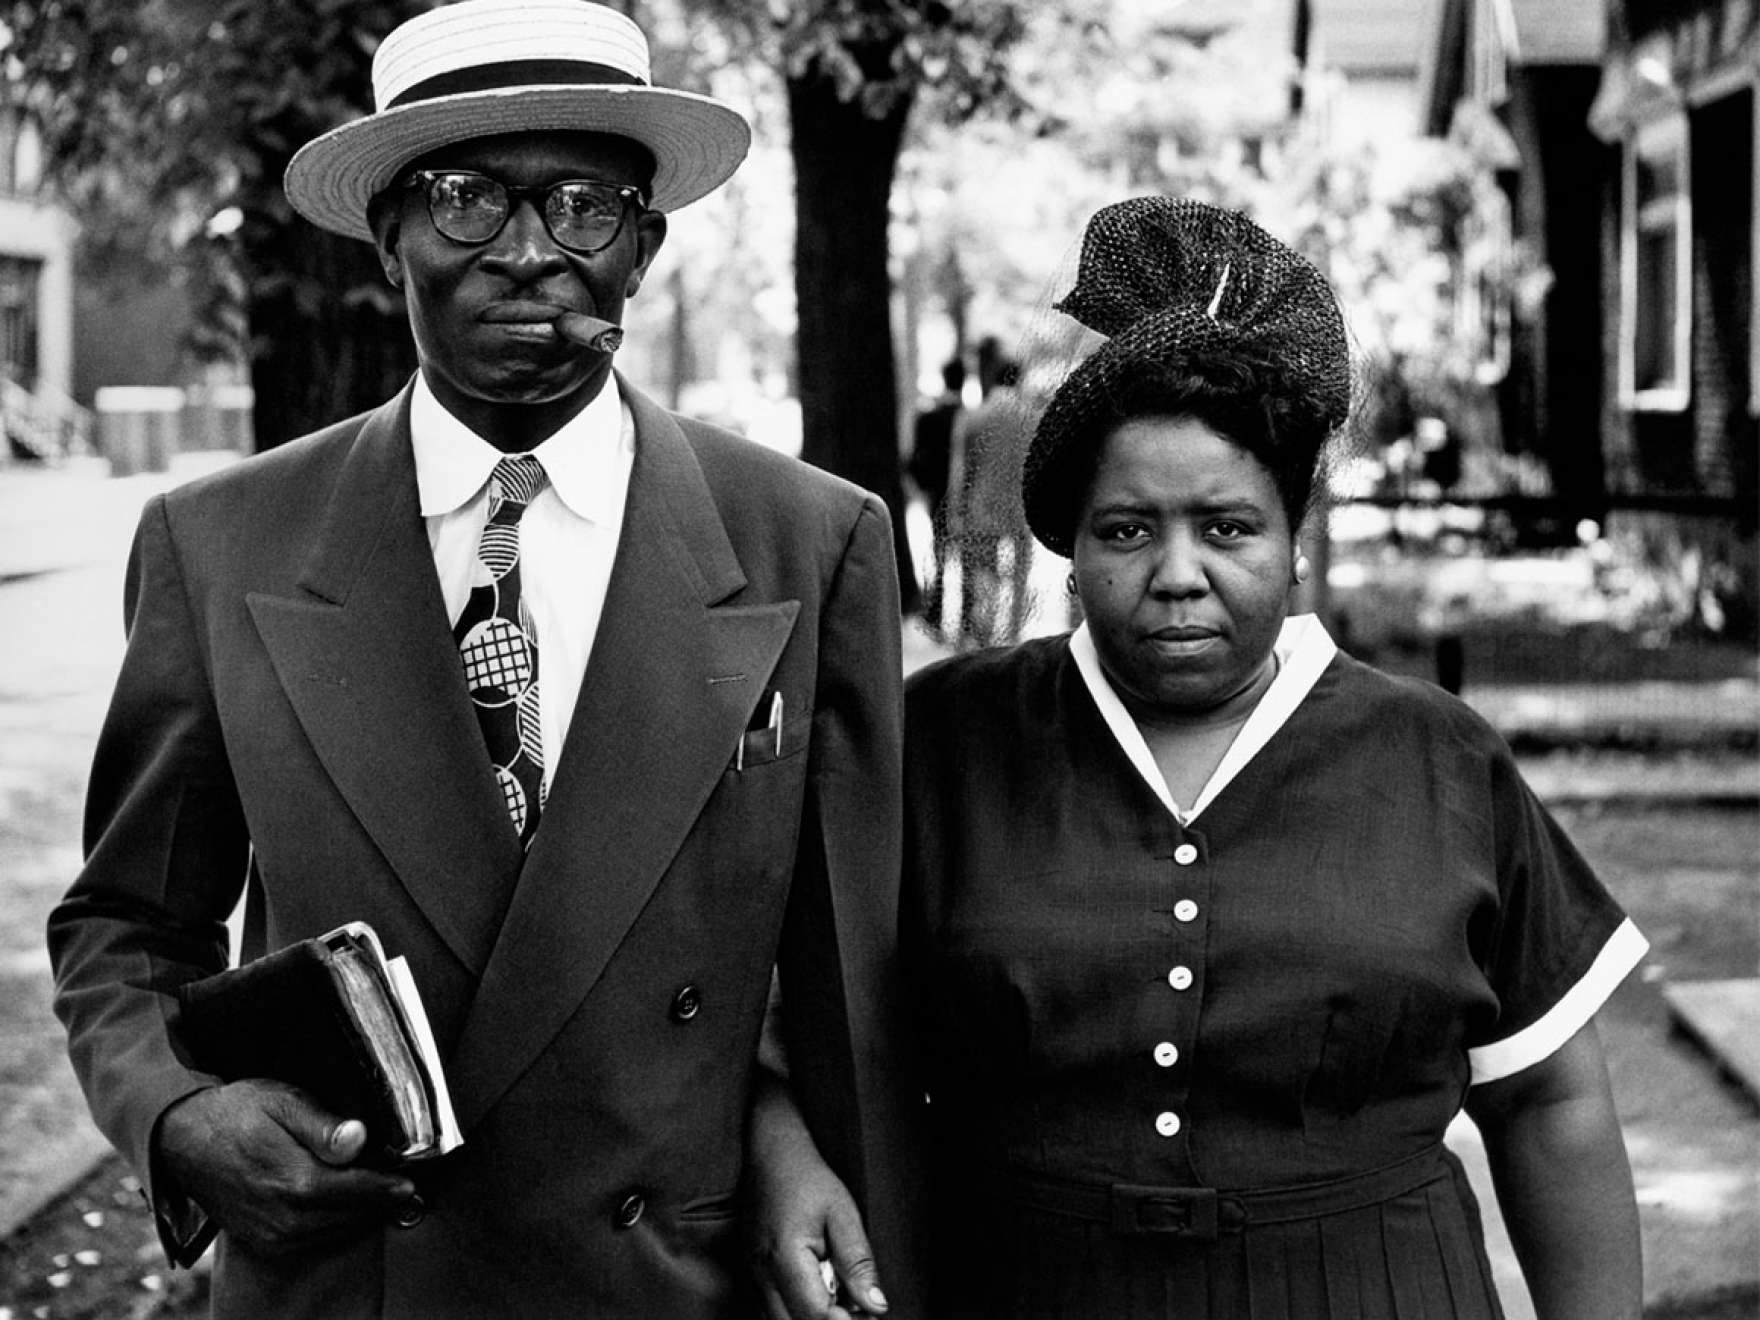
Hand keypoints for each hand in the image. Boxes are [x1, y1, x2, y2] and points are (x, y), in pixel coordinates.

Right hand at [155, 1080, 417, 1255]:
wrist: (181, 1138)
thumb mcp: (282, 1102)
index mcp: (295, 1182)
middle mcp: (285, 1217)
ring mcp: (272, 1234)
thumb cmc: (236, 1112)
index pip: (360, 1192)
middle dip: (382, 1201)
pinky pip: (312, 1240)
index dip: (391, 1186)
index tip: (415, 1179)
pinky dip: (335, 1225)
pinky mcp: (262, 1242)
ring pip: (335, 1232)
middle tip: (407, 1184)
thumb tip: (359, 1139)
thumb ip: (324, 1126)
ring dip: (362, 1215)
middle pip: (353, 1216)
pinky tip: (347, 1206)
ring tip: (384, 1194)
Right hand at [747, 1076, 887, 1318]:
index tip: (871, 1317)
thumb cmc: (807, 1177)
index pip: (815, 1315)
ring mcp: (752, 1276)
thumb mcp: (843, 1212)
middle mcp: (761, 1274)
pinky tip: (824, 1293)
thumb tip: (876, 1306)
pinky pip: (774, 1308)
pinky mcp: (753, 1273)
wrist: (770, 1151)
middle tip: (858, 1311)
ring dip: (813, 1318)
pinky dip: (799, 1310)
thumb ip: (858, 1262)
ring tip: (843, 1301)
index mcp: (785, 1257)